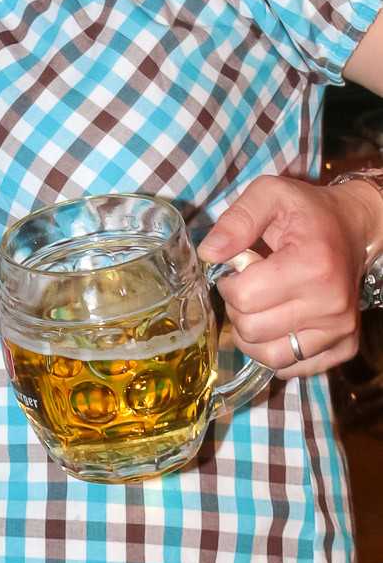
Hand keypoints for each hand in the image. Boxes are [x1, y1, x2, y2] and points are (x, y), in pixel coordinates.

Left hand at [200, 175, 382, 376]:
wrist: (353, 229)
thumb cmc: (308, 212)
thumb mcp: (270, 195)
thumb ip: (237, 220)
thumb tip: (209, 253)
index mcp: (312, 267)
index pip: (244, 297)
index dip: (228, 283)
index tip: (236, 270)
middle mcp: (331, 306)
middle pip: (252, 330)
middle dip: (237, 308)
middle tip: (248, 286)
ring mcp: (341, 331)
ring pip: (269, 357)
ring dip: (252, 335)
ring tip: (260, 306)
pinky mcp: (345, 347)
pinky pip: (294, 367)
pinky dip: (276, 350)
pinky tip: (278, 324)